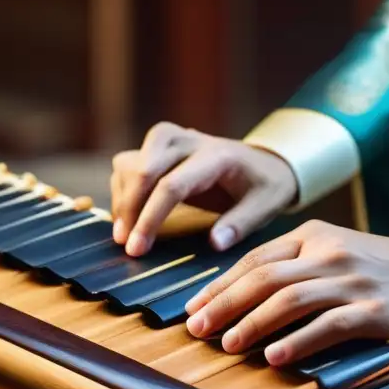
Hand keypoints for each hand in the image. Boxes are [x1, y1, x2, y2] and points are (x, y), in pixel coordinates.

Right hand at [111, 121, 297, 255]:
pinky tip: (129, 219)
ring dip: (122, 200)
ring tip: (126, 236)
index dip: (151, 218)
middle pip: (142, 170)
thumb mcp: (266, 205)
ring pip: (128, 164)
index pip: (172, 185)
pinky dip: (122, 191)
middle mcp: (188, 141)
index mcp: (216, 156)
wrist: (264, 162)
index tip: (138, 249)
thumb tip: (215, 244)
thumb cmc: (265, 186)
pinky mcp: (158, 147)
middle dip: (129, 209)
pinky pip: (127, 164)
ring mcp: (170, 140)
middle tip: (127, 246)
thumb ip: (241, 223)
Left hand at [183, 220, 388, 365]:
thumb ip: (295, 263)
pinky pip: (327, 326)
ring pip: (289, 299)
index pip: (256, 258)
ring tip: (227, 344)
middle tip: (196, 328)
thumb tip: (243, 294)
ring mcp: (352, 281)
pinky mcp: (374, 311)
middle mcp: (330, 252)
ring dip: (252, 323)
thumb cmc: (381, 270)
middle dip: (224, 303)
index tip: (193, 308)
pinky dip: (297, 342)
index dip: (220, 284)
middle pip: (264, 277)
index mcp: (315, 234)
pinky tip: (274, 357)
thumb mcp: (336, 251)